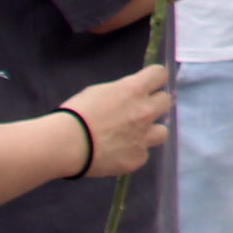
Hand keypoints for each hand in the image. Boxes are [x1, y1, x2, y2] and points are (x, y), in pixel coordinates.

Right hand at [67, 64, 172, 179]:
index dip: (154, 79)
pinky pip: (142, 154)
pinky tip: (116, 154)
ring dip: (150, 132)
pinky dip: (131, 154)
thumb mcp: (98, 92)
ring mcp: (144, 136)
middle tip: (139, 111)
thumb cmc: (76, 114)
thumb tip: (129, 96)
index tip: (149, 85)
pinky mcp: (138, 158)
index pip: (160, 74)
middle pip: (166, 101)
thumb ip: (121, 93)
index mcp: (134, 90)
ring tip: (132, 137)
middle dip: (154, 104)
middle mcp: (145, 111)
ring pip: (162, 132)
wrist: (65, 144)